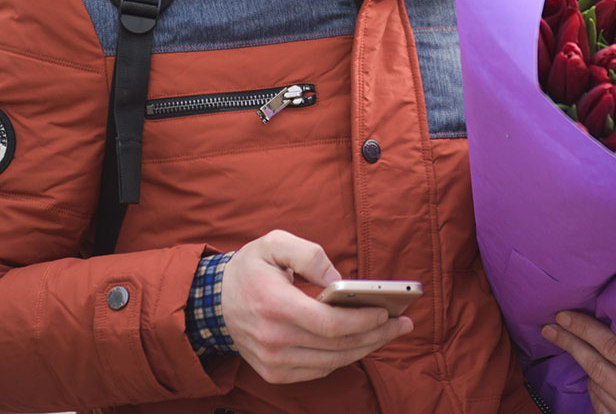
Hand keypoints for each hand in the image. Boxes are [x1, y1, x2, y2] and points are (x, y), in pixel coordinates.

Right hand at [220, 230, 412, 383]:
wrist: (213, 303)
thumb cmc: (249, 269)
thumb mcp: (274, 243)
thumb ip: (310, 254)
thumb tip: (339, 280)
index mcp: (274, 305)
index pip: (329, 323)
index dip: (362, 320)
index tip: (385, 311)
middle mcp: (273, 340)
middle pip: (338, 346)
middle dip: (376, 334)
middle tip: (402, 323)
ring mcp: (273, 361)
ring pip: (333, 361)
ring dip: (366, 347)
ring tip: (389, 332)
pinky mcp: (274, 373)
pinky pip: (320, 369)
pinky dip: (343, 357)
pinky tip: (360, 341)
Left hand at [542, 311, 615, 413]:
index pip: (614, 349)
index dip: (585, 330)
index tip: (565, 316)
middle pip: (596, 366)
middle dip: (569, 342)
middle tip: (551, 326)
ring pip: (595, 386)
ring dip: (578, 363)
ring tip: (564, 342)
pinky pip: (600, 407)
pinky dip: (591, 388)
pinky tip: (588, 373)